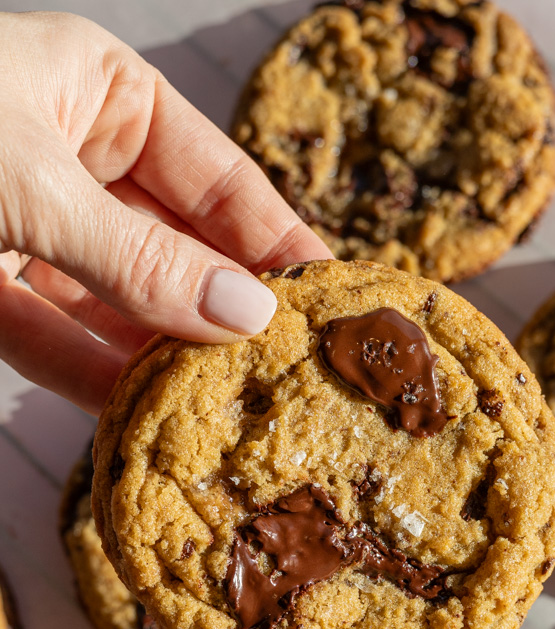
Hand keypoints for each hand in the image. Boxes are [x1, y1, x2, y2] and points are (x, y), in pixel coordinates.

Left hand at [0, 12, 329, 412]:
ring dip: (162, 356)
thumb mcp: (34, 181)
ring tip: (225, 404)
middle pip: (174, 248)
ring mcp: (28, 228)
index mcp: (102, 94)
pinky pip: (49, 338)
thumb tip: (245, 313)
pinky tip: (138, 411)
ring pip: (115, 303)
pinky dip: (87, 375)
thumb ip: (138, 256)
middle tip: (287, 369)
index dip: (276, 240)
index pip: (219, 178)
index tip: (328, 297)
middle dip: (223, 311)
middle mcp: (74, 162)